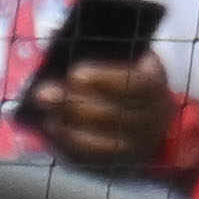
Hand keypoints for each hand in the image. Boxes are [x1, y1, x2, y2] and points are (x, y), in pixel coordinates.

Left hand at [23, 51, 175, 176]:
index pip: (136, 83)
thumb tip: (57, 36)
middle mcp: (155, 116)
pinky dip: (72, 144)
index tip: (75, 74)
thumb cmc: (123, 78)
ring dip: (70, 126)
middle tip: (44, 94)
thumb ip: (97, 49)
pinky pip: (97, 158)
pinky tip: (54, 128)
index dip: (105, 79)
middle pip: (115, 114)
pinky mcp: (126, 162)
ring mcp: (142, 143)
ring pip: (106, 140)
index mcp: (155, 82)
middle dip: (75, 103)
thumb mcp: (119, 56)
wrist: (147, 116)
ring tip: (46, 112)